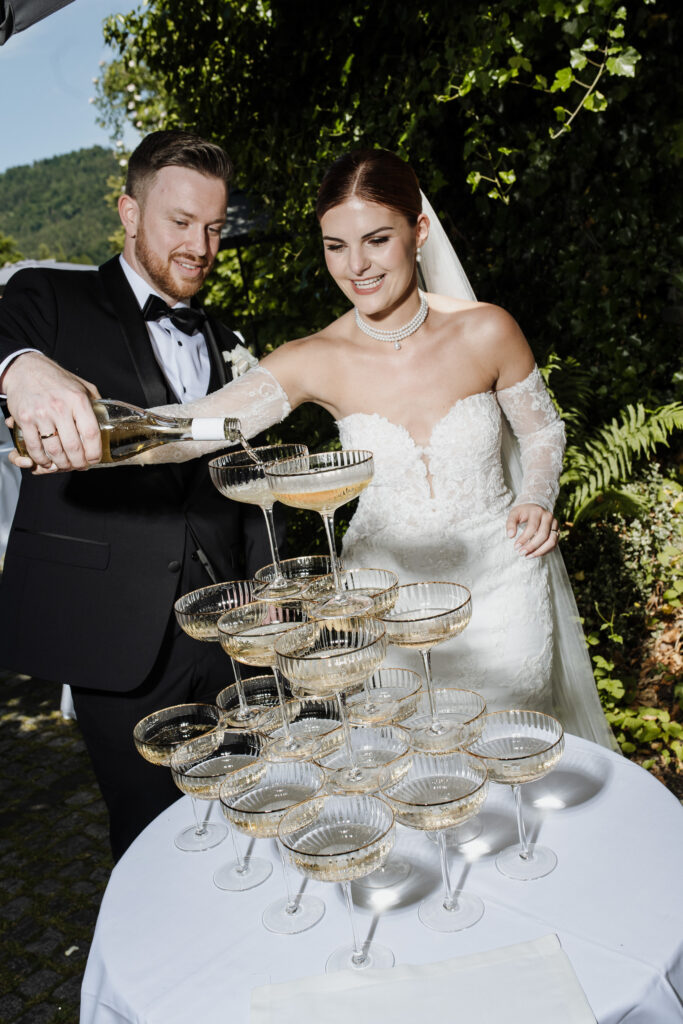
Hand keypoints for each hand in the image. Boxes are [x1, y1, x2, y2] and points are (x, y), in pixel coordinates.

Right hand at [3, 352, 101, 470]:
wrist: (25, 369)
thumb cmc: (56, 378)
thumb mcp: (81, 385)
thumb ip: (95, 402)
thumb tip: (108, 418)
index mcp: (78, 399)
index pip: (91, 433)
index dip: (94, 452)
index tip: (95, 459)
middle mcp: (60, 407)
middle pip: (73, 447)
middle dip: (79, 462)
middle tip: (80, 466)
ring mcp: (41, 414)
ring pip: (54, 450)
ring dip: (61, 464)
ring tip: (66, 465)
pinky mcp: (25, 419)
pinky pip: (35, 447)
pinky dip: (41, 459)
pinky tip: (47, 461)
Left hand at [506, 503, 559, 557]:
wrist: (534, 508)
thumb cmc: (522, 512)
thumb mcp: (514, 514)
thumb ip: (510, 524)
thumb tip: (510, 536)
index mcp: (537, 511)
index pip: (532, 527)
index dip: (524, 538)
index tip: (516, 547)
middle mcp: (549, 517)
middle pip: (543, 535)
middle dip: (532, 546)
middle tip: (521, 553)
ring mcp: (555, 524)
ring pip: (551, 541)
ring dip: (540, 551)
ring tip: (527, 556)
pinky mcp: (557, 531)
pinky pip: (554, 544)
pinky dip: (544, 551)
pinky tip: (534, 554)